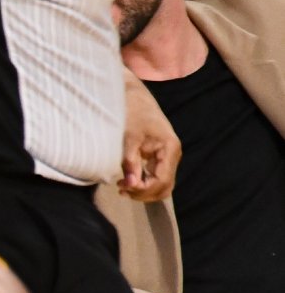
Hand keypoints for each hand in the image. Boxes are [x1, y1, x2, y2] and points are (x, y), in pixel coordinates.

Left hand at [121, 78, 180, 201]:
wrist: (134, 99)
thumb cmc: (132, 114)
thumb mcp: (129, 137)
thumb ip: (130, 161)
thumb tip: (130, 184)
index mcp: (170, 149)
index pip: (162, 180)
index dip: (144, 189)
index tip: (123, 187)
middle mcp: (172, 156)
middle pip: (164, 187)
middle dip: (143, 193)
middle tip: (121, 189)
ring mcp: (167, 158)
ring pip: (160, 186)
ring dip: (143, 191)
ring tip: (121, 188)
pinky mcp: (159, 159)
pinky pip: (155, 179)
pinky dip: (142, 185)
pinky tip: (126, 182)